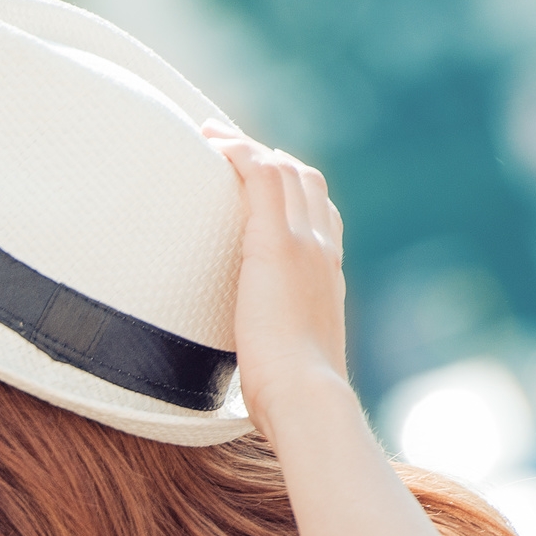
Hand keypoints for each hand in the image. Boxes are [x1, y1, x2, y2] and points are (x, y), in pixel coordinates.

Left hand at [205, 125, 350, 419]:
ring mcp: (303, 243)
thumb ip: (274, 348)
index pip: (317, 213)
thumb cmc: (291, 397)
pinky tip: (210, 144)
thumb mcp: (286, 362)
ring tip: (209, 138)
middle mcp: (321, 251)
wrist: (308, 397)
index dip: (290, 190)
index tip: (257, 183)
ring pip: (283, 169)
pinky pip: (259, 175)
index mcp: (327, 276)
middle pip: (303, 180)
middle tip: (225, 148)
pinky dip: (237, 152)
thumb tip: (254, 369)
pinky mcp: (275, 245)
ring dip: (245, 146)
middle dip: (267, 157)